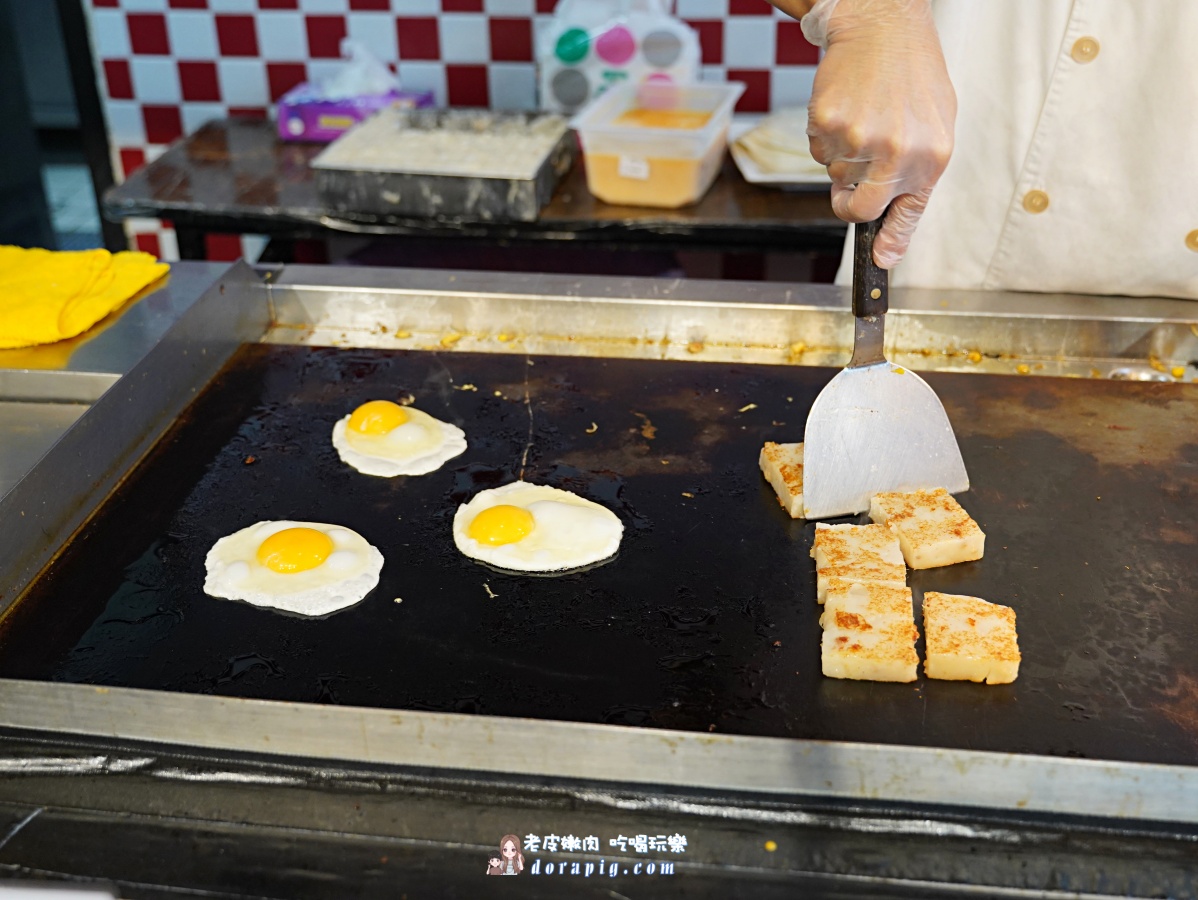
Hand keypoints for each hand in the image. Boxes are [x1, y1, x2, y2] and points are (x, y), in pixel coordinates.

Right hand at [804, 0, 955, 267]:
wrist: (882, 23)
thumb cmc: (911, 73)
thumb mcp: (933, 127)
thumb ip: (914, 183)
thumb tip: (890, 239)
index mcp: (930, 157)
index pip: (904, 215)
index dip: (886, 243)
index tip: (877, 261)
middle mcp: (897, 153)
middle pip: (857, 208)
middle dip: (848, 201)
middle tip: (850, 179)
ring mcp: (860, 139)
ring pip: (835, 175)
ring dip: (842, 155)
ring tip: (862, 116)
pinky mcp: (828, 124)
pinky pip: (817, 150)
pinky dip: (825, 134)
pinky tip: (845, 106)